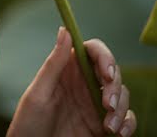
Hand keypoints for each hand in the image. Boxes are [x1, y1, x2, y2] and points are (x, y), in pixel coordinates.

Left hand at [7, 27, 136, 136]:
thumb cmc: (28, 125)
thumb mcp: (38, 94)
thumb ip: (54, 63)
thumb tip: (65, 30)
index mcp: (67, 70)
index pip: (92, 51)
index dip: (104, 56)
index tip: (107, 73)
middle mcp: (84, 84)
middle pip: (112, 72)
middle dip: (115, 86)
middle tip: (107, 104)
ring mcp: (95, 104)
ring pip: (122, 95)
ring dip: (121, 109)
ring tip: (109, 126)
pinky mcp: (103, 125)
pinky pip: (126, 119)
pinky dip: (128, 123)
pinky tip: (119, 133)